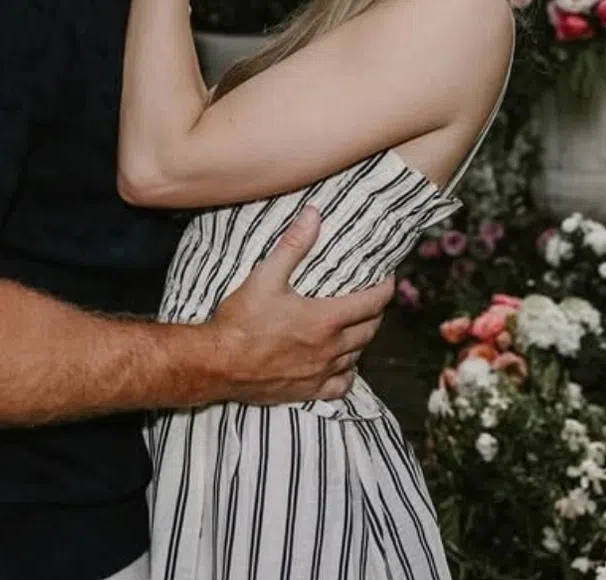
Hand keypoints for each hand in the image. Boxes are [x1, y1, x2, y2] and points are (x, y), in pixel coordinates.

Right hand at [205, 207, 394, 403]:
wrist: (217, 364)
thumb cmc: (241, 320)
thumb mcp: (266, 275)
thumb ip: (293, 245)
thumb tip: (313, 215)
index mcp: (325, 319)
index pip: (371, 303)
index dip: (384, 289)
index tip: (387, 278)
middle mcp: (329, 348)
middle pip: (369, 330)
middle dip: (375, 312)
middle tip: (371, 298)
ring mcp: (320, 372)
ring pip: (357, 356)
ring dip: (362, 339)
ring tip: (357, 325)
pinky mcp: (308, 391)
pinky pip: (341, 386)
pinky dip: (348, 373)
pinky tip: (342, 364)